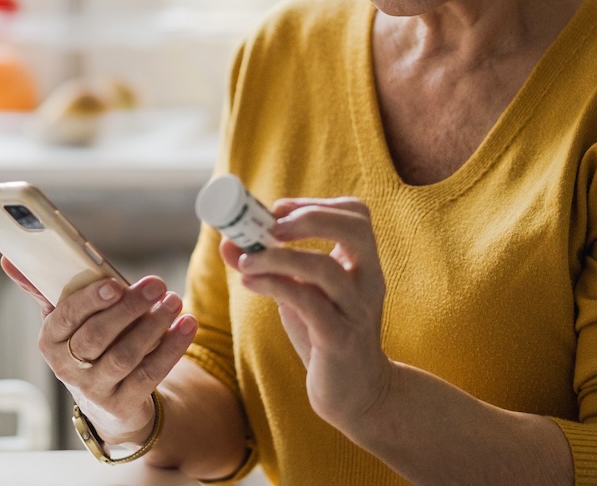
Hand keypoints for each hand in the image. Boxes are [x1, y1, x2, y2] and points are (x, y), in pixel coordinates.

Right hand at [2, 258, 197, 443]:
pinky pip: (150, 374)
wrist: (106, 402)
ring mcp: (95, 390)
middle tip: (156, 285)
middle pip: (97, 337)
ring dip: (153, 326)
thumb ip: (43, 288)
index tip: (115, 282)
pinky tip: (187, 325)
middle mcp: (67, 368)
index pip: (65, 317)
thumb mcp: (64, 320)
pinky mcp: (123, 404)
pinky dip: (172, 348)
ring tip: (174, 301)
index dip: (90, 301)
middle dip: (128, 309)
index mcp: (50, 341)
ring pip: (126, 356)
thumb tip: (9, 257)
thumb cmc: (85, 345)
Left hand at [225, 197, 392, 426]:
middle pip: (356, 229)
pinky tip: (250, 283)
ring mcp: (356, 310)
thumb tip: (228, 242)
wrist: (356, 393)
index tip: (278, 209)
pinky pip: (309, 303)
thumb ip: (271, 267)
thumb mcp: (302, 294)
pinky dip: (275, 286)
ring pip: (325, 269)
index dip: (316, 204)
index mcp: (363, 264)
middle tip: (269, 226)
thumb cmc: (326, 335)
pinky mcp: (340, 339)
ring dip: (278, 257)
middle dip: (309, 218)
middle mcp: (368, 281)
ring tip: (245, 262)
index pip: (356, 214)